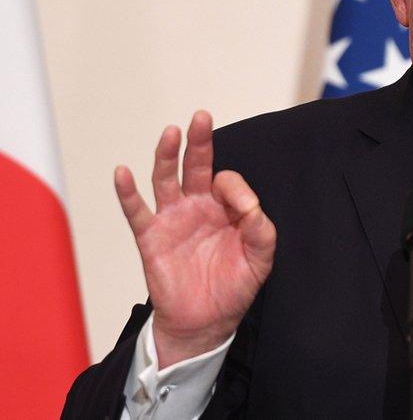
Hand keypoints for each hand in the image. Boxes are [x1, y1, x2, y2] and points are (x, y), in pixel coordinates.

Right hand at [115, 111, 276, 368]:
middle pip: (196, 165)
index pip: (227, 180)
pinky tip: (122, 172)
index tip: (244, 209)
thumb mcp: (260, 258)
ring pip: (166, 179)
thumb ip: (261, 228)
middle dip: (199, 141)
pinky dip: (127, 192)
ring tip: (171, 133)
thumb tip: (250, 204)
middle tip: (201, 117)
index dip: (235, 188)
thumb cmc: (234, 286)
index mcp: (226, 208)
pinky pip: (137, 211)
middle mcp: (198, 206)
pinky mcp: (151, 238)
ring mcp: (173, 219)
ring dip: (167, 155)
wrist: (206, 322)